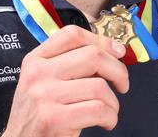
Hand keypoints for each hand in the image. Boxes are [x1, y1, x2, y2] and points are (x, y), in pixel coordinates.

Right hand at [2, 25, 128, 136]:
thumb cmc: (38, 115)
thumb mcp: (43, 82)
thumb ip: (70, 65)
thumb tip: (112, 50)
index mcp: (36, 60)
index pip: (72, 35)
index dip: (101, 41)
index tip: (117, 52)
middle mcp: (38, 74)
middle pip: (92, 56)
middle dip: (117, 70)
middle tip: (122, 84)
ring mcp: (45, 96)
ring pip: (99, 86)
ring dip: (113, 102)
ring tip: (109, 111)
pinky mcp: (54, 119)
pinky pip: (98, 110)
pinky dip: (110, 117)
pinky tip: (105, 122)